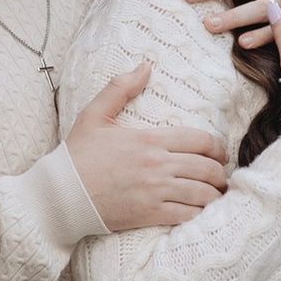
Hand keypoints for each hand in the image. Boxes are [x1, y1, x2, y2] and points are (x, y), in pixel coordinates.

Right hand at [65, 66, 232, 233]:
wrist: (60, 195)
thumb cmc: (77, 155)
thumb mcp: (94, 115)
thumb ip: (120, 88)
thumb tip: (145, 65)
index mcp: (149, 139)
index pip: (200, 140)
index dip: (217, 147)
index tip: (218, 153)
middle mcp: (157, 165)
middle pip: (207, 168)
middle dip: (220, 172)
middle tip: (220, 175)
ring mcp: (155, 192)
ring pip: (203, 193)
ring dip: (215, 194)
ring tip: (216, 194)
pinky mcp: (150, 215)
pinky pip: (188, 215)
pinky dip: (201, 214)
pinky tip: (201, 212)